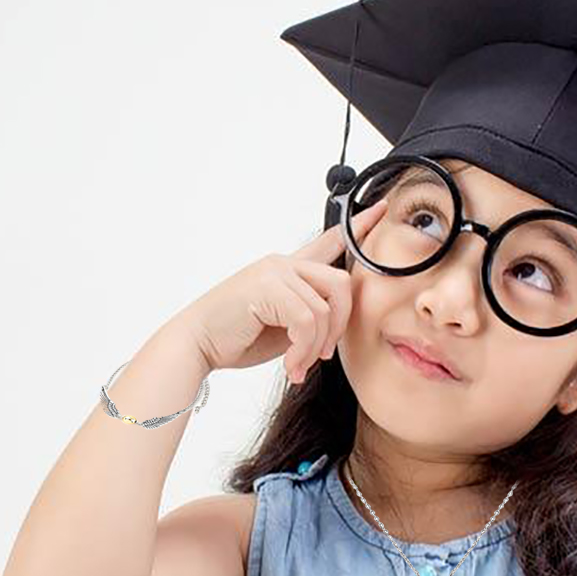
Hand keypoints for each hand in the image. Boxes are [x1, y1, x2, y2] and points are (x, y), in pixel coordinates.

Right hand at [174, 199, 388, 382]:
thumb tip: (338, 326)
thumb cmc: (236, 337)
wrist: (196, 346)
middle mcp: (283, 263)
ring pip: (326, 309)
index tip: (380, 209)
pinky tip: (289, 365)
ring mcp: (275, 272)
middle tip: (322, 355)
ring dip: (316, 346)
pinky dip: (302, 350)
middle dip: (341, 325)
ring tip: (298, 364)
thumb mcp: (285, 326)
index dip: (357, 227)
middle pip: (342, 283)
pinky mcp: (268, 287)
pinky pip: (307, 321)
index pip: (329, 241)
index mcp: (288, 269)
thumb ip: (311, 315)